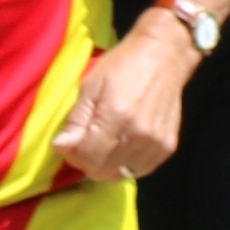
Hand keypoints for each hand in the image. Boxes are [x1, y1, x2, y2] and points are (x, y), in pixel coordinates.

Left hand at [52, 18, 199, 185]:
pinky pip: (140, 170)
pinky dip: (126, 164)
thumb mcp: (90, 86)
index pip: (87, 158)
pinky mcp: (168, 146)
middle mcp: (139, 135)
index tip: (69, 142)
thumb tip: (62, 146)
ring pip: (121, 174)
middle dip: (87, 162)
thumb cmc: (123, 65)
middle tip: (84, 144)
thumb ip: (76, 120)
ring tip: (104, 145)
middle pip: (103, 171)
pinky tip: (122, 147)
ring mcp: (156, 143)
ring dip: (107, 165)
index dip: (72, 155)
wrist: (165, 55)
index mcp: (117, 117)